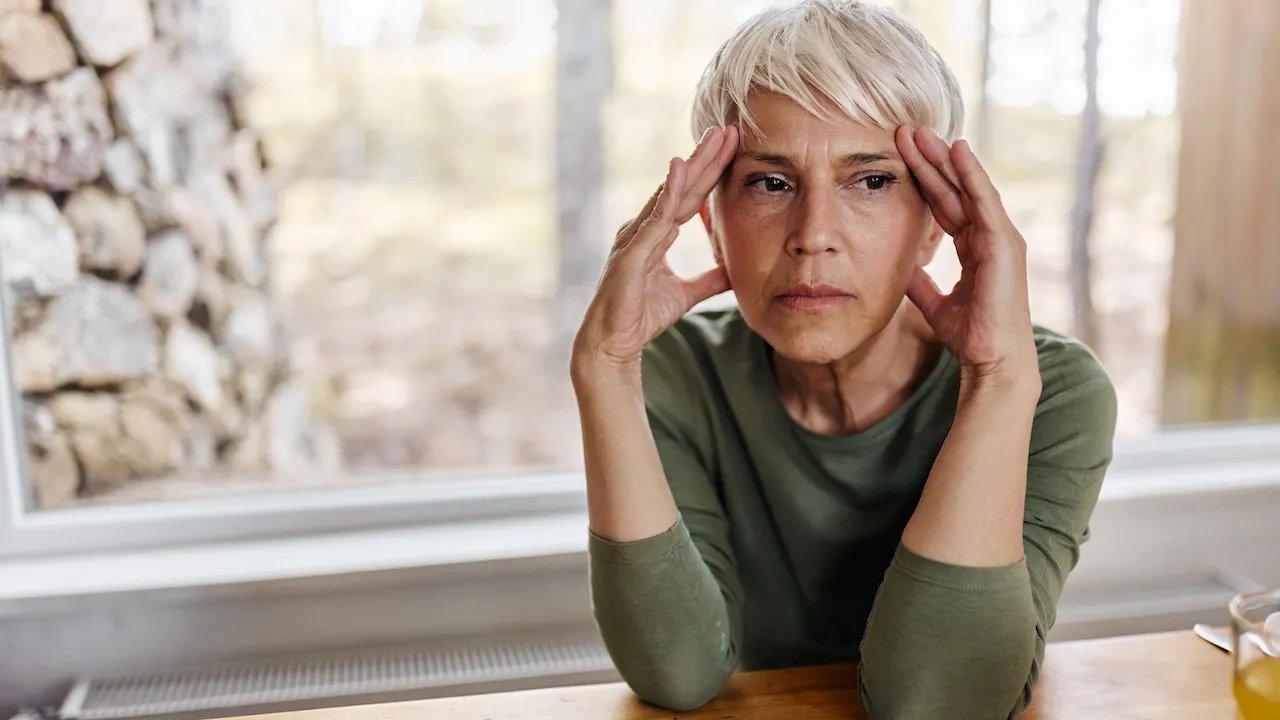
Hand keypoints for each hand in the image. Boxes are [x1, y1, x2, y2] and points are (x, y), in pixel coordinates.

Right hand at [571, 125, 738, 379]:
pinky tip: (679, 168)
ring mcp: (635, 237)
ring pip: (670, 194)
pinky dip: (668, 193)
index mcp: (655, 233)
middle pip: (681, 186)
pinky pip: (654, 217)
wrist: (612, 342)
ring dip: (693, 165)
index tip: (732, 146)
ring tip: (713, 139)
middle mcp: (643, 228)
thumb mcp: (685, 295)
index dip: (710, 172)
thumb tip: (735, 272)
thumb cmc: (640, 316)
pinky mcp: (631, 252)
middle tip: (728, 128)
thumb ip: (708, 281)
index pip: (689, 196)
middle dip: (705, 157)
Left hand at [896, 126, 1038, 384]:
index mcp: (974, 246)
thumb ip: (920, 283)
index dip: (924, 178)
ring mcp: (999, 237)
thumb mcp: (934, 303)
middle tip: (907, 129)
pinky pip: (985, 201)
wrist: (992, 360)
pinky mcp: (1004, 243)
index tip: (900, 153)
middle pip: (955, 188)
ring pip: (968, 188)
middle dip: (931, 158)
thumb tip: (902, 270)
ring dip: (946, 158)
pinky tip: (958, 151)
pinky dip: (972, 175)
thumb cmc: (971, 334)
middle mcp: (989, 236)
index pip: (945, 203)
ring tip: (923, 131)